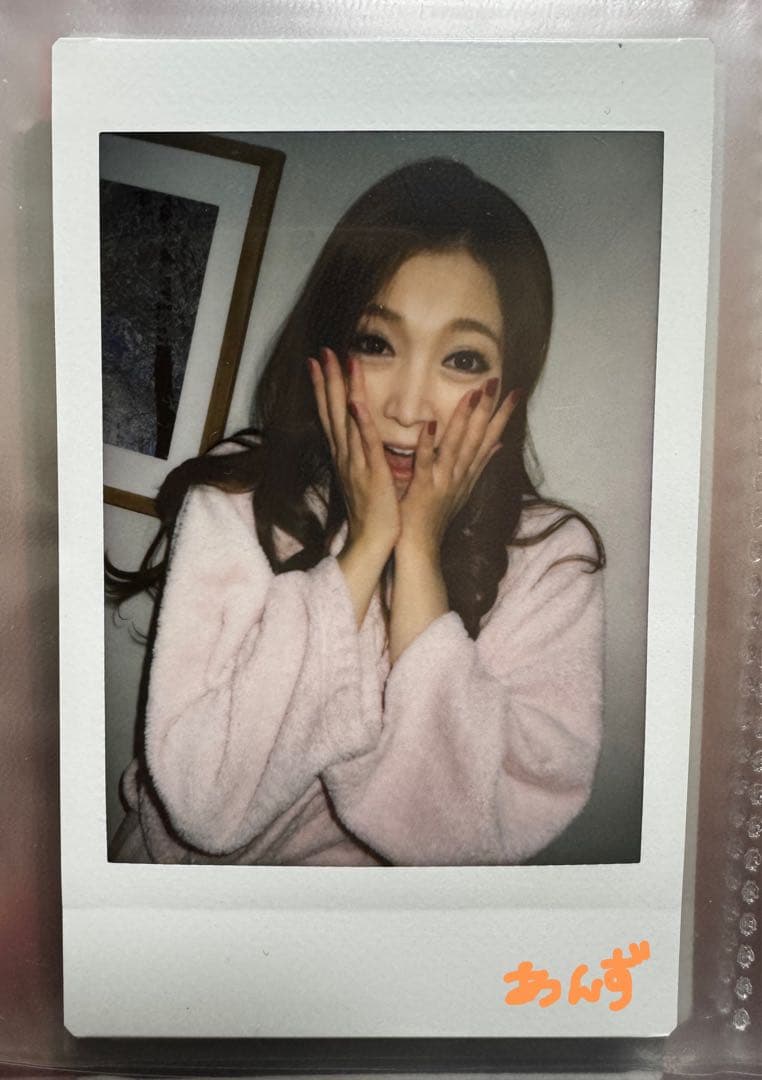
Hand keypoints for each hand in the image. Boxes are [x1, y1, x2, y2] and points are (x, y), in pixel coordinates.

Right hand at [308, 346, 400, 558]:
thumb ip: (364, 453)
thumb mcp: (366, 475)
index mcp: (345, 455)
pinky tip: (356, 402)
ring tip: (337, 363)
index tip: (319, 362)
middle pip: (332, 411)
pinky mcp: (371, 473)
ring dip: (340, 390)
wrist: (373, 541)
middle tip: (321, 352)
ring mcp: (355, 462)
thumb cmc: (374, 510)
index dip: (325, 387)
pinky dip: (360, 422)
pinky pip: (365, 444)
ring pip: (345, 419)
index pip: (332, 414)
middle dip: (327, 380)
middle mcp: (345, 455)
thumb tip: (364, 433)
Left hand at [397, 378, 521, 556]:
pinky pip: (425, 464)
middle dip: (488, 409)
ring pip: (456, 446)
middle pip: (478, 438)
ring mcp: (443, 482)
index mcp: (468, 473)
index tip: (514, 392)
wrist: (420, 549)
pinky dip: (428, 445)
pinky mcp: (423, 489)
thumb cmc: (435, 518)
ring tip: (472, 393)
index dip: (501, 415)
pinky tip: (430, 426)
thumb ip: (478, 464)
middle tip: (497, 381)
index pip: (489, 438)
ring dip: (464, 419)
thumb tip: (498, 445)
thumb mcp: (461, 489)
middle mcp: (460, 475)